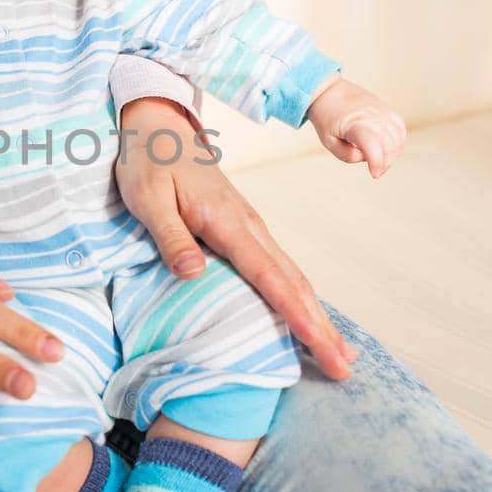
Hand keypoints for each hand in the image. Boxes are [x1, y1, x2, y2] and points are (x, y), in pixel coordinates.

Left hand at [113, 96, 356, 379]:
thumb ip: (170, 237)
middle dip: (320, 326)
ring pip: (292, 275)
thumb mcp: (146, 198)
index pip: (270, 277)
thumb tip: (194, 273)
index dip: (298, 317)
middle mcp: (250, 225)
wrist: (159, 125)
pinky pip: (278, 267)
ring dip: (315, 314)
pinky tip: (305, 315)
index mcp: (227, 221)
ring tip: (338, 351)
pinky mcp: (245, 227)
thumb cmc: (149, 162)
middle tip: (345, 367)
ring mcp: (251, 226)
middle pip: (294, 282)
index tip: (322, 348)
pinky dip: (297, 296)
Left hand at [304, 76, 406, 178]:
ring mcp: (382, 111)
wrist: (329, 91)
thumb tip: (366, 158)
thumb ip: (347, 155)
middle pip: (389, 145)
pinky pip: (400, 129)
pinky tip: (388, 149)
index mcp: (356, 123)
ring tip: (379, 160)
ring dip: (393, 154)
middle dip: (385, 163)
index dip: (377, 163)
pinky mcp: (387, 110)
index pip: (373, 145)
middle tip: (375, 171)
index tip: (374, 175)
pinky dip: (398, 143)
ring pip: (398, 138)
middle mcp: (373, 116)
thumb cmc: (327, 118)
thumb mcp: (328, 141)